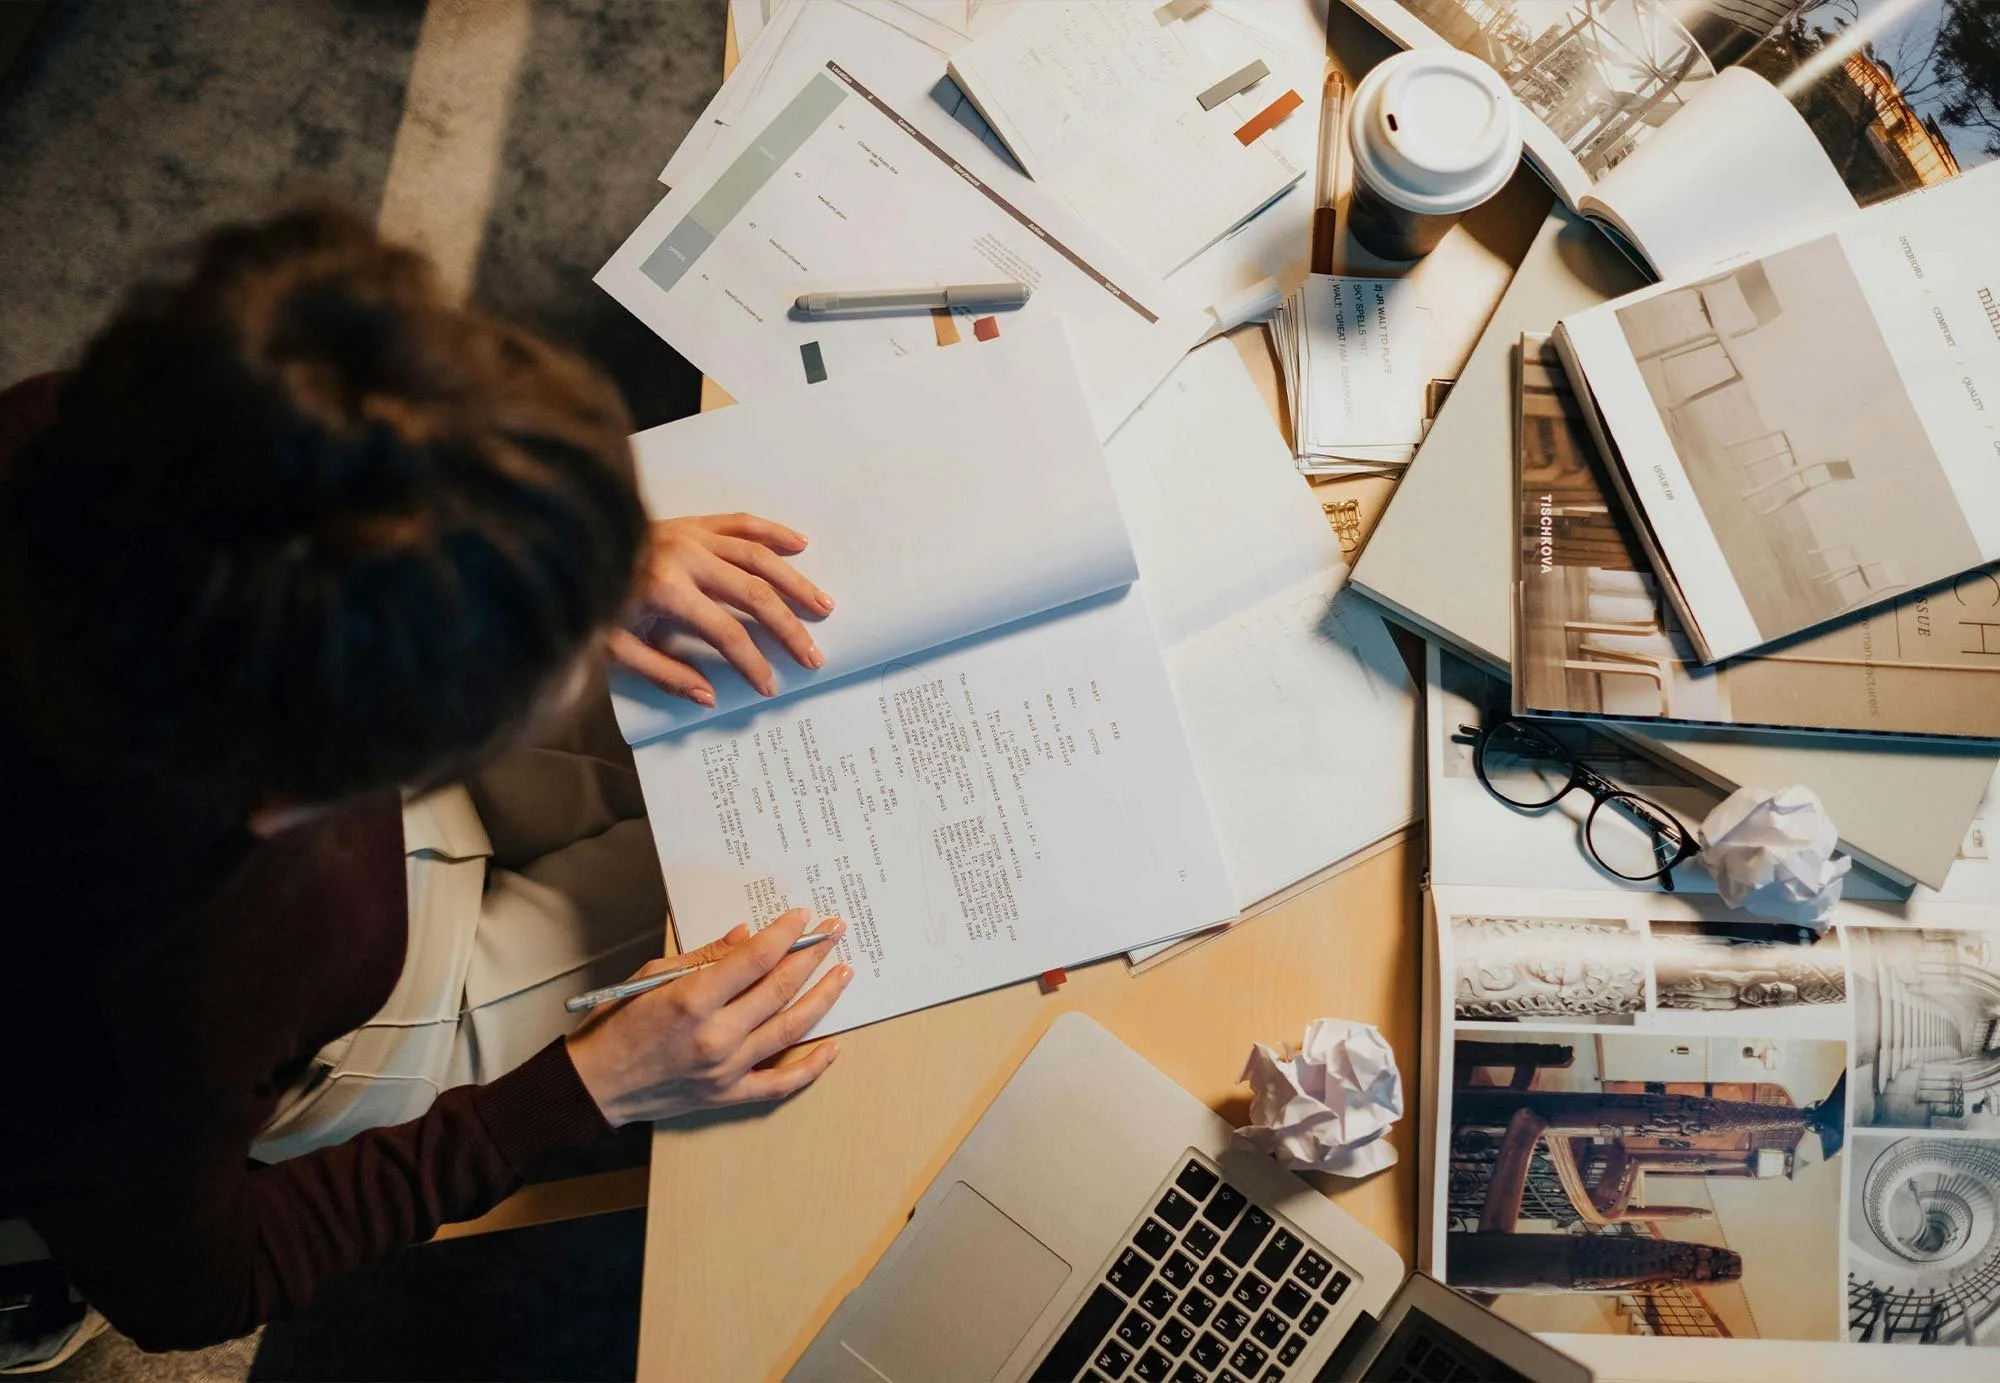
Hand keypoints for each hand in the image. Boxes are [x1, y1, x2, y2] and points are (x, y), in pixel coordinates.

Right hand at [565, 910, 852, 1126]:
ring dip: (823, 998)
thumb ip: (704, 957)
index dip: (784, 934)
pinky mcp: (728, 1095)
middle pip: (779, 989)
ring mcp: (726, 1069)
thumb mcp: (652, 977)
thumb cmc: (617, 1025)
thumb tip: (746, 936)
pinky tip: (834, 1047)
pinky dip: (811, 1067)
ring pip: (790, 1029)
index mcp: (693, 1001)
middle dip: (811, 956)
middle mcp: (716, 1036)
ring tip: (843, 974)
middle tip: (834, 933)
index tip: (803, 917)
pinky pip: (781, 1083)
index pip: (755, 959)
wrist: (595, 1085)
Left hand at [609, 513, 834, 704]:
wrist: (571, 545)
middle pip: (753, 594)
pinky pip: (743, 523)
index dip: (751, 662)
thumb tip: (708, 696)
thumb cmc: (593, 600)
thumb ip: (663, 672)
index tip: (770, 686)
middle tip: (812, 655)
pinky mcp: (695, 522)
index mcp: (665, 590)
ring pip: (758, 557)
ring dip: (794, 583)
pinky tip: (800, 544)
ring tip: (823, 605)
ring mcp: (693, 535)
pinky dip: (773, 532)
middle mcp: (686, 558)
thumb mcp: (615, 648)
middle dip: (788, 629)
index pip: (725, 632)